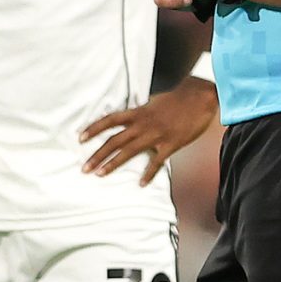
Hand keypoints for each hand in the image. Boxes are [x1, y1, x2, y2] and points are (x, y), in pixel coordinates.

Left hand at [81, 74, 218, 184]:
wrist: (199, 97)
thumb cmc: (178, 99)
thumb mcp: (154, 103)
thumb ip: (141, 113)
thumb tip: (131, 120)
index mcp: (138, 112)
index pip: (110, 120)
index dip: (94, 129)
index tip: (81, 138)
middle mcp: (143, 124)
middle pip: (114, 140)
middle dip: (97, 155)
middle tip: (84, 168)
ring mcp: (156, 135)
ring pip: (129, 151)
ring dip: (113, 164)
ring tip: (100, 174)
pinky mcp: (170, 144)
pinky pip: (156, 161)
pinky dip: (148, 173)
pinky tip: (141, 184)